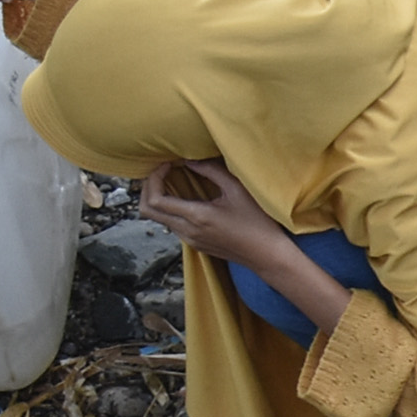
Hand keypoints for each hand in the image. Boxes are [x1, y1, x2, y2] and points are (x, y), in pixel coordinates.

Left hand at [142, 161, 354, 335]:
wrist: (268, 256)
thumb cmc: (258, 222)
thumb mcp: (237, 189)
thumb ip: (211, 171)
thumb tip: (190, 160)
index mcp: (196, 216)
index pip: (156, 200)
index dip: (154, 179)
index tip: (167, 165)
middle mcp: (188, 231)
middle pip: (148, 211)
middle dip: (148, 188)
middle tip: (161, 172)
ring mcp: (190, 240)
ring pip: (159, 219)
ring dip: (159, 198)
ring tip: (173, 181)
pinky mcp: (196, 245)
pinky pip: (172, 225)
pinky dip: (171, 209)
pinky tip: (186, 198)